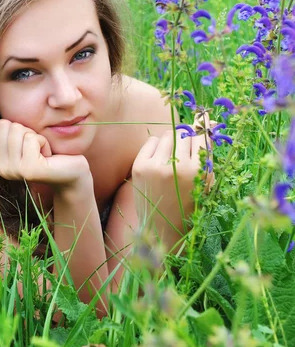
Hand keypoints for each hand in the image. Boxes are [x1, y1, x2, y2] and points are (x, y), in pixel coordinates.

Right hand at [0, 119, 90, 189]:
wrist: (69, 171)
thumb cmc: (45, 152)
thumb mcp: (22, 141)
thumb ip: (6, 133)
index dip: (17, 129)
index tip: (27, 144)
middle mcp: (1, 169)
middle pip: (8, 127)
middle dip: (27, 132)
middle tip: (36, 148)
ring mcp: (14, 170)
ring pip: (18, 130)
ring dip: (35, 137)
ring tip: (41, 152)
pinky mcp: (28, 169)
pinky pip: (32, 138)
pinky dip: (43, 142)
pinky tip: (47, 156)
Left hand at [131, 113, 214, 245]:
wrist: (162, 229)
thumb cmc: (189, 206)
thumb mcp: (206, 183)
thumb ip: (207, 154)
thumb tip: (207, 122)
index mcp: (198, 172)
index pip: (201, 136)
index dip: (203, 126)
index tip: (205, 117)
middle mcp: (176, 167)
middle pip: (184, 133)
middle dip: (187, 138)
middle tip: (186, 149)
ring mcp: (155, 166)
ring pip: (168, 135)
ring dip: (172, 142)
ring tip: (173, 159)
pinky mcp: (139, 166)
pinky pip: (151, 142)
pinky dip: (157, 147)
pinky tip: (159, 161)